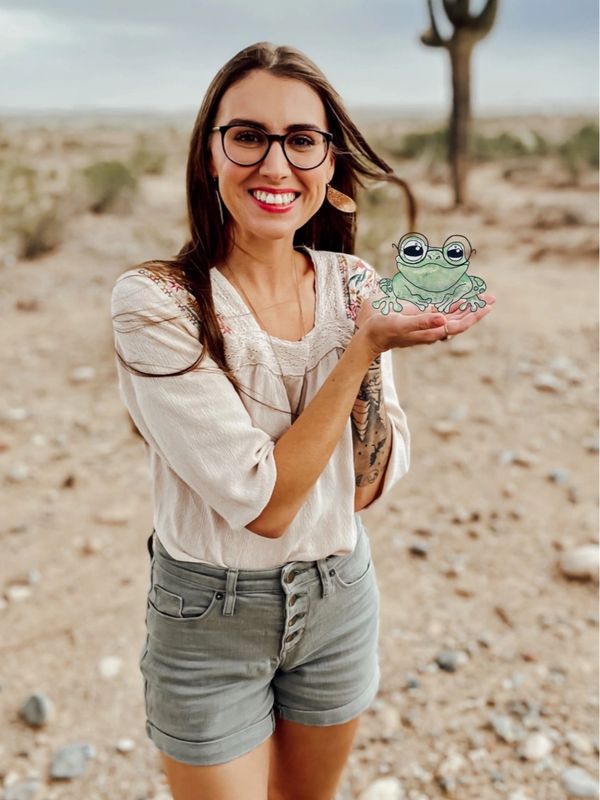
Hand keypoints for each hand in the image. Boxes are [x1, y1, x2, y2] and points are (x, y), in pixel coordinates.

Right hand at [355, 293, 495, 357]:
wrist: (370, 335)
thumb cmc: (383, 330)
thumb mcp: (400, 324)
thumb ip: (421, 322)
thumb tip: (443, 319)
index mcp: (430, 331)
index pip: (457, 325)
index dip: (473, 316)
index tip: (486, 307)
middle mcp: (432, 328)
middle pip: (459, 319)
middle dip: (475, 309)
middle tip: (492, 298)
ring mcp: (427, 322)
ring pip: (452, 313)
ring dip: (467, 305)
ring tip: (482, 297)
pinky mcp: (421, 316)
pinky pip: (441, 309)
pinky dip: (453, 303)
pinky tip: (461, 297)